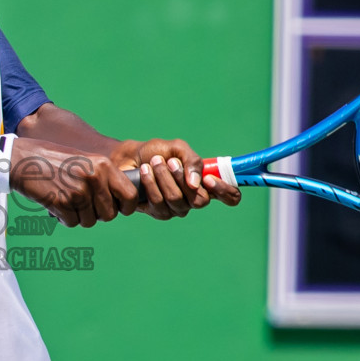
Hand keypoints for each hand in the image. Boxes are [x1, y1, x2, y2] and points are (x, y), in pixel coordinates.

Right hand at [9, 138, 139, 227]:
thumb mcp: (85, 160)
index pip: (129, 195)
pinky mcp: (61, 203)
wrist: (23, 158)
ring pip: (90, 221)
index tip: (119, 209)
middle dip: (98, 214)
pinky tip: (57, 204)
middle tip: (85, 205)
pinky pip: (72, 222)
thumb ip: (103, 177)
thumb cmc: (54, 159)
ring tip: (67, 200)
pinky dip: (64, 218)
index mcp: (103, 165)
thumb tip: (120, 201)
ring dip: (79, 216)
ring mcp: (78, 192)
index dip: (126, 207)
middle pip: (109, 214)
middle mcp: (94, 179)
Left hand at [109, 138, 241, 219]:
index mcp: (205, 183)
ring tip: (153, 163)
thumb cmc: (156, 152)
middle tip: (170, 162)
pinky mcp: (158, 212)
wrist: (129, 157)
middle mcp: (194, 199)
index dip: (226, 192)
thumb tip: (197, 183)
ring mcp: (177, 208)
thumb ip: (192, 161)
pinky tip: (144, 172)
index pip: (230, 196)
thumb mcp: (178, 148)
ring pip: (177, 201)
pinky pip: (159, 204)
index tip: (210, 180)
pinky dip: (151, 184)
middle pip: (199, 201)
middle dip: (182, 179)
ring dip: (164, 178)